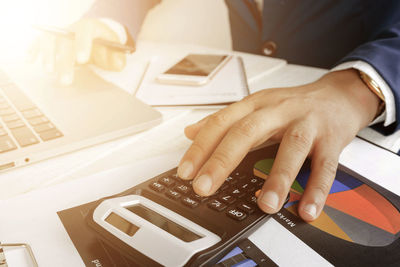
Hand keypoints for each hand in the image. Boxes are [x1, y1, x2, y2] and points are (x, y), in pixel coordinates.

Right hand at [29, 19, 125, 84]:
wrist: (97, 37)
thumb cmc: (106, 46)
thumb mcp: (116, 51)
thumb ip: (118, 58)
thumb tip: (117, 64)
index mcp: (90, 27)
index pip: (85, 32)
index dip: (82, 44)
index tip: (82, 59)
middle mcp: (72, 28)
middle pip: (66, 41)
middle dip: (65, 61)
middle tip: (66, 80)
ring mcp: (60, 33)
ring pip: (50, 40)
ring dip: (47, 55)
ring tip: (48, 71)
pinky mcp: (51, 40)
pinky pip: (40, 42)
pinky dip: (33, 49)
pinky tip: (29, 60)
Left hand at [177, 69, 379, 221]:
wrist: (338, 96)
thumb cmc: (293, 105)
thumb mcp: (255, 106)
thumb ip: (223, 120)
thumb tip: (190, 131)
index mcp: (256, 105)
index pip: (222, 123)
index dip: (201, 147)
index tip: (185, 172)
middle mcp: (278, 111)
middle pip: (247, 132)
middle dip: (222, 161)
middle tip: (204, 188)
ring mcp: (306, 124)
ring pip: (291, 148)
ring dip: (277, 178)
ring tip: (264, 204)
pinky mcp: (331, 139)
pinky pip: (325, 166)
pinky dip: (316, 189)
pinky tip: (306, 208)